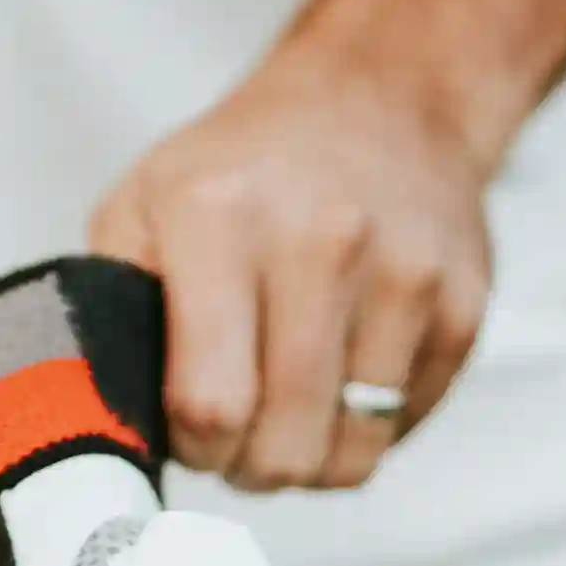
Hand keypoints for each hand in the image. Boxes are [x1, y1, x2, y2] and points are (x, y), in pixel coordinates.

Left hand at [87, 51, 494, 490]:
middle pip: (284, 447)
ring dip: (307, 458)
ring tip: (285, 409)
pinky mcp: (463, 309)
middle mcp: (323, 242)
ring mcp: (406, 277)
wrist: (381, 99)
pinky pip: (402, 432)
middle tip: (236, 432)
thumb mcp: (143, 207)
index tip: (188, 427)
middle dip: (246, 466)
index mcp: (221, 218)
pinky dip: (363, 428)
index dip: (193, 446)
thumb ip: (111, 311)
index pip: (210, 405)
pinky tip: (340, 375)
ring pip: (350, 456)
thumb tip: (102, 424)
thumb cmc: (243, 170)